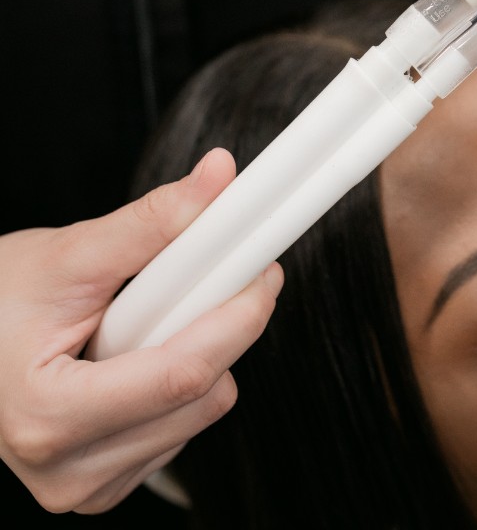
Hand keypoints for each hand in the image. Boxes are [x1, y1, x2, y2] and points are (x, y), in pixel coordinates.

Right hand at [0, 149, 282, 513]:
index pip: (182, 374)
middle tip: (211, 278)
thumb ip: (151, 220)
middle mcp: (68, 471)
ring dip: (199, 356)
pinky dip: (180, 385)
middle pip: (202, 398)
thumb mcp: (69, 255)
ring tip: (148, 321)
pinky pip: (182, 428)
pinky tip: (139, 356)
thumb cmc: (0, 301)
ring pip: (201, 414)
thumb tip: (218, 177)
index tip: (264, 269)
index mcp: (49, 416)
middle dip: (221, 330)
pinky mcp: (106, 484)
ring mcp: (87, 486)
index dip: (237, 315)